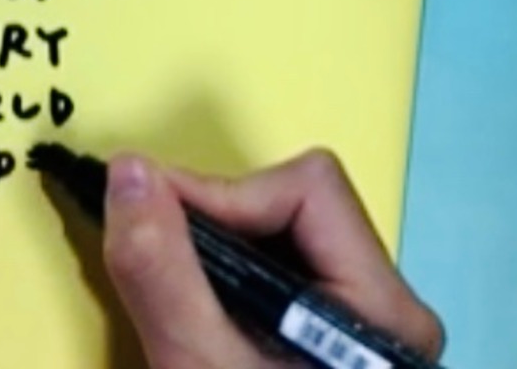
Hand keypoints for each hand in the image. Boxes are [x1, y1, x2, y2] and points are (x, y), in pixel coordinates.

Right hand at [103, 149, 444, 368]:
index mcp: (384, 312)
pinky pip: (277, 267)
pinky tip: (192, 303)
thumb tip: (128, 167)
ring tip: (168, 280)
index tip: (146, 211)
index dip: (222, 191)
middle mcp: (388, 308)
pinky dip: (224, 271)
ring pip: (283, 231)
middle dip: (214, 215)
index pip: (306, 191)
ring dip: (214, 242)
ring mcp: (362, 327)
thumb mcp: (196, 368)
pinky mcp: (331, 339)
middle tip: (151, 245)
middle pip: (297, 202)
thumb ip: (161, 267)